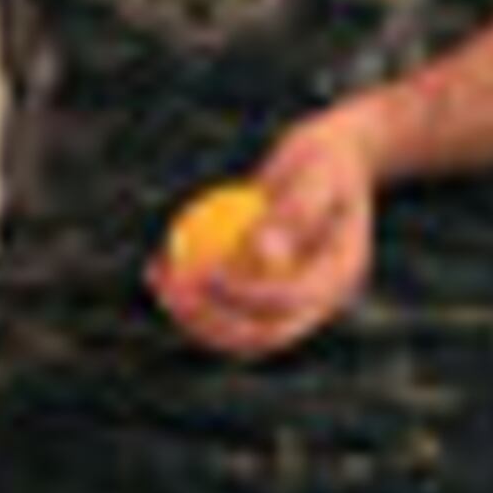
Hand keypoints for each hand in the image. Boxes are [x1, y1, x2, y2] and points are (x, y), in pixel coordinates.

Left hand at [150, 96, 384, 358]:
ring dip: (191, 316)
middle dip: (212, 321)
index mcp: (338, 280)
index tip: (204, 271)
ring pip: (235, 332)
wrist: (329, 160)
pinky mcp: (261, 297)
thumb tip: (262, 251)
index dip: (244, 294)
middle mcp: (316, 305)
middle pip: (262, 335)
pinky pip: (221, 308)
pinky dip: (188, 295)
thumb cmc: (325, 157)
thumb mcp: (318, 170)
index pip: (288, 302)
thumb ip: (297, 210)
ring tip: (158, 277)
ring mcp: (288, 307)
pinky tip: (155, 268)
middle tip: (175, 292)